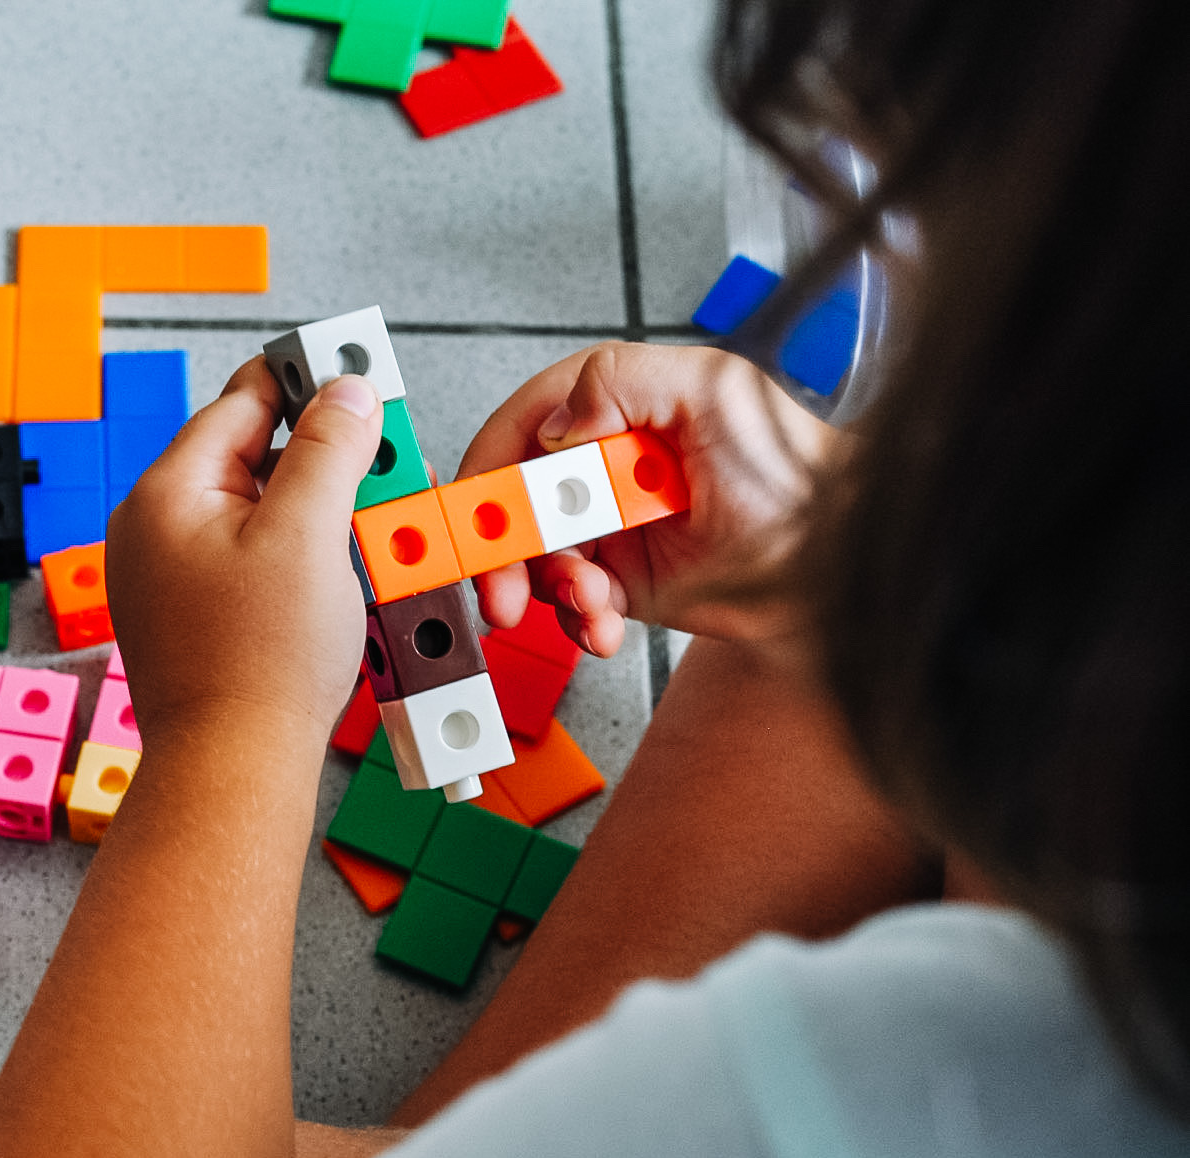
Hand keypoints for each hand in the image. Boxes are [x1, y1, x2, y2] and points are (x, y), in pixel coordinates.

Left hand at [108, 357, 381, 752]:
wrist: (234, 771)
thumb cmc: (262, 666)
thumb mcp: (310, 534)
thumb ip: (329, 449)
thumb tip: (346, 387)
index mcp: (167, 493)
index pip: (244, 402)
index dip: (308, 382)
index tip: (358, 368)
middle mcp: (153, 528)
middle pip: (251, 455)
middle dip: (322, 454)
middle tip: (383, 457)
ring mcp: (166, 575)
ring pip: (255, 509)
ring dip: (315, 507)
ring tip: (369, 522)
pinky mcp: (190, 616)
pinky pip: (249, 557)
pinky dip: (296, 552)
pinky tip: (337, 571)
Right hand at [458, 342, 833, 655]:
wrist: (838, 566)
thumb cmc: (796, 472)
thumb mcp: (712, 391)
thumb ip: (622, 379)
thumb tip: (556, 421)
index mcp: (620, 407)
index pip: (529, 422)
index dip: (490, 461)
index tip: (471, 504)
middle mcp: (607, 466)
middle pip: (517, 498)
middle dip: (501, 544)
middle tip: (499, 583)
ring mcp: (612, 526)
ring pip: (538, 557)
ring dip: (546, 587)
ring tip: (585, 603)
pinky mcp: (623, 582)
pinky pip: (573, 603)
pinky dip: (577, 619)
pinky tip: (601, 626)